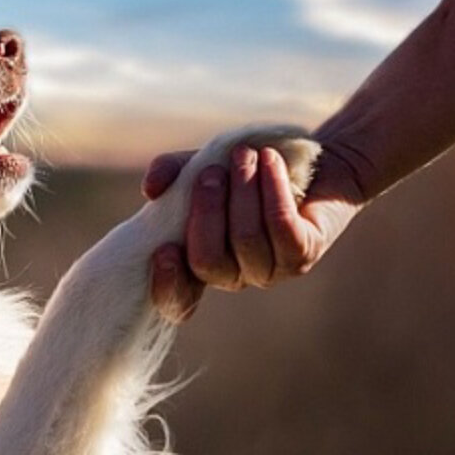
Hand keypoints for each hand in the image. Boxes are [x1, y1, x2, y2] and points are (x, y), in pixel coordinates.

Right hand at [143, 142, 367, 322]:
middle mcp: (234, 275)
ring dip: (242, 190)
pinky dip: (271, 189)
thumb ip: (171, 173)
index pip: (178, 300)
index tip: (163, 251)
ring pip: (245, 239)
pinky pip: (281, 227)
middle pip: (208, 262)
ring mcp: (270, 270)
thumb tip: (151, 189)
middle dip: (206, 213)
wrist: (303, 160)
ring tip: (244, 154)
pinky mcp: (303, 253)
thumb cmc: (242, 170)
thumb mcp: (199, 166)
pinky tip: (269, 160)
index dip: (169, 285)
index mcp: (201, 263)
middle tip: (212, 172)